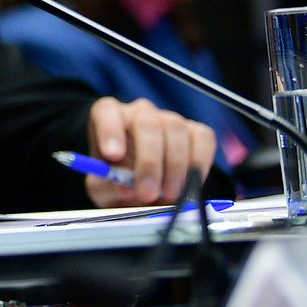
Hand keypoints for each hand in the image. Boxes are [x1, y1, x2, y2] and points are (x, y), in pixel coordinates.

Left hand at [85, 97, 216, 204]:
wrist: (146, 194)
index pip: (106, 111)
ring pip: (175, 129)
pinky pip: (202, 138)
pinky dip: (198, 163)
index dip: (110, 130)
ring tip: (169, 195)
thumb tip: (127, 187)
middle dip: (148, 161)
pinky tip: (189, 184)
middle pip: (146, 123)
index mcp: (107, 118)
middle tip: (147, 192)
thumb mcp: (104, 190)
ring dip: (174, 166)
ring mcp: (169, 119)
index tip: (112, 155)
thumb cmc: (118, 186)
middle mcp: (138, 113)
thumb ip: (110, 187)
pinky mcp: (196, 131)